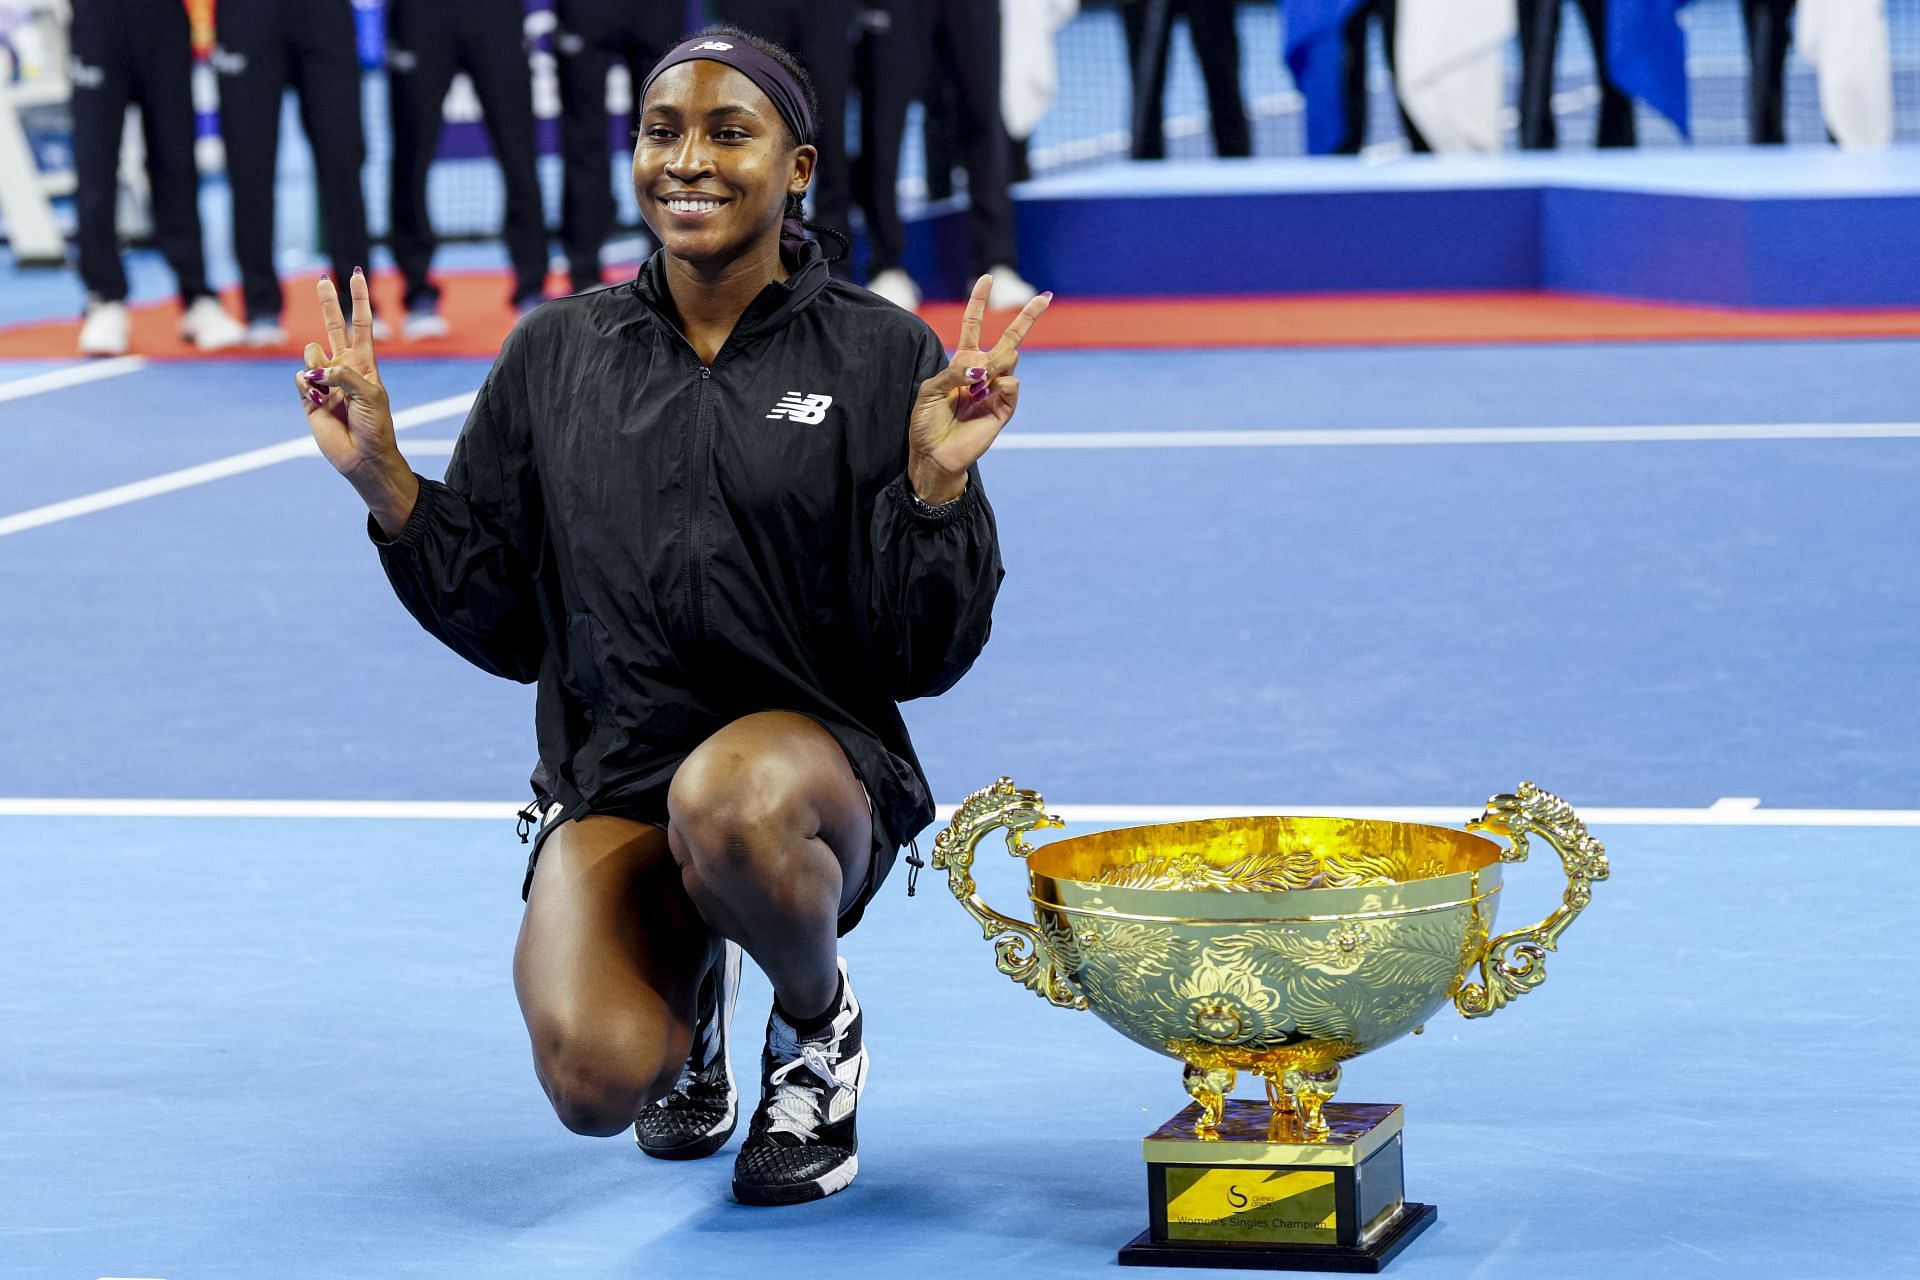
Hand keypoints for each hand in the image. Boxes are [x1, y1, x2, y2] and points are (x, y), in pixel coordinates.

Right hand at [295, 269, 416, 534]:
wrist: (363, 457)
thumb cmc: (376, 426)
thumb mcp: (369, 395)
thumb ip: (344, 374)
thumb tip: (315, 367)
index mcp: (364, 364)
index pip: (361, 324)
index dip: (359, 300)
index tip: (357, 274)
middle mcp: (344, 368)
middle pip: (333, 327)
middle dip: (328, 303)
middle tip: (322, 278)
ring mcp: (325, 381)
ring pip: (311, 355)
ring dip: (316, 365)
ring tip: (327, 388)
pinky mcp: (308, 397)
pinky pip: (300, 379)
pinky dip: (307, 386)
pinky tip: (317, 399)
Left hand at [906, 275, 1050, 502]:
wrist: (934, 455)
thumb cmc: (926, 423)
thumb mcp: (930, 390)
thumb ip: (954, 373)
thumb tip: (983, 368)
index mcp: (962, 363)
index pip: (973, 326)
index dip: (979, 302)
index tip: (987, 278)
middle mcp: (982, 373)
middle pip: (1010, 339)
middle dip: (1027, 317)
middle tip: (1045, 297)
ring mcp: (995, 390)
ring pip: (1009, 359)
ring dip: (994, 363)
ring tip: (976, 383)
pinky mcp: (1004, 408)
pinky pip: (1012, 385)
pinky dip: (1002, 383)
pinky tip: (990, 389)